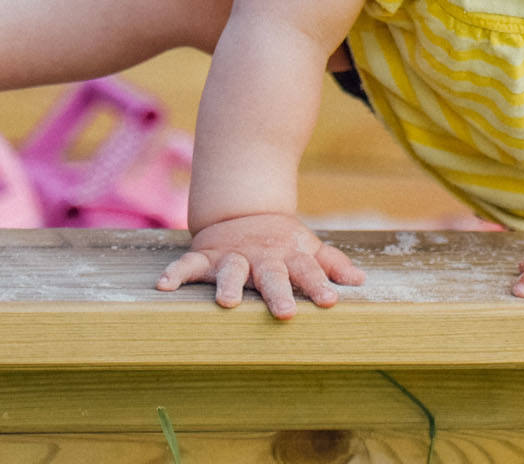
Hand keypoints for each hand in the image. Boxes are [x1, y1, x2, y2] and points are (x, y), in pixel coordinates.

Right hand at [155, 212, 363, 319]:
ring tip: (227, 302)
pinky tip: (163, 286)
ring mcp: (232, 256)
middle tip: (286, 312)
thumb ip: (332, 264)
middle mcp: (262, 257)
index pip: (308, 271)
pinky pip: (188, 264)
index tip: (330, 302)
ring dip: (229, 284)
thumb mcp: (308, 248)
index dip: (319, 285)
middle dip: (278, 292)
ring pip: (230, 269)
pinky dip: (175, 273)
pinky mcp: (206, 255)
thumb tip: (360, 282)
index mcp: (289, 256)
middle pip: (272, 275)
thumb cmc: (282, 242)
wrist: (244, 212)